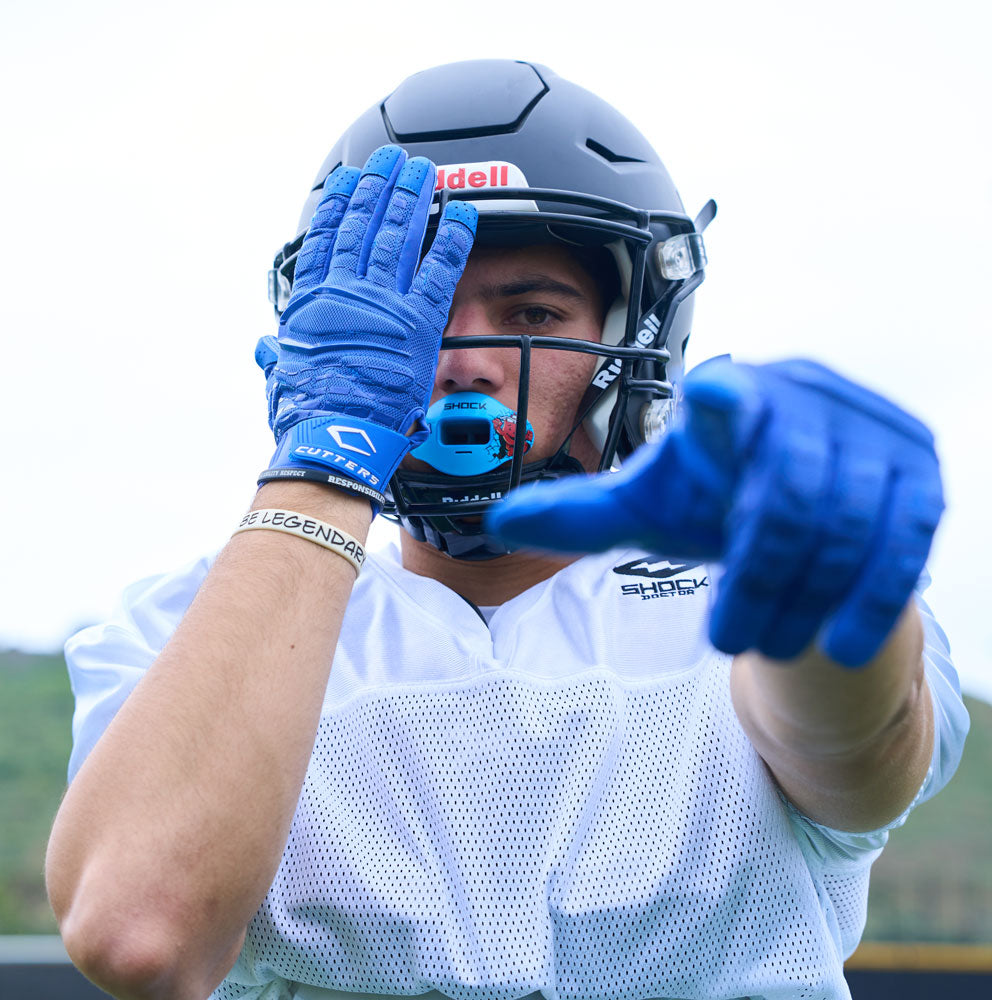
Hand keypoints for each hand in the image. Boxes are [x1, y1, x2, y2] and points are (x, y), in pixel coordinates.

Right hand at [255, 145, 477, 508]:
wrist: (334, 433)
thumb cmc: (306, 411)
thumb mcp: (281, 374)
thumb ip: (277, 353)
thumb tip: (265, 347)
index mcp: (314, 300)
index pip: (328, 238)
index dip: (339, 204)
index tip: (348, 179)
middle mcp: (348, 292)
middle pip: (367, 226)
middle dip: (381, 187)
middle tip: (394, 160)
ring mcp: (384, 303)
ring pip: (400, 237)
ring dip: (414, 199)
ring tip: (424, 171)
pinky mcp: (419, 323)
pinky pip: (441, 271)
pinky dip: (453, 239)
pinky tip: (462, 213)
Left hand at [485, 358, 943, 667]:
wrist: (799, 511)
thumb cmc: (712, 498)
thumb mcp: (647, 506)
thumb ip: (580, 512)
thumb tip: (496, 524)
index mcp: (733, 391)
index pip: (727, 394)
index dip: (725, 410)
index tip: (713, 415)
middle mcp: (808, 396)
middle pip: (789, 491)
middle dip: (759, 577)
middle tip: (727, 639)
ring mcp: (873, 431)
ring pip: (849, 520)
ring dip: (808, 597)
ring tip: (769, 644)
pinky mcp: (920, 472)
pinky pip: (907, 539)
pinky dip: (873, 597)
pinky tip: (841, 644)